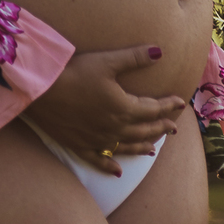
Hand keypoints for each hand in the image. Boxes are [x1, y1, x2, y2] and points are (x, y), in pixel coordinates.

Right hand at [25, 45, 187, 177]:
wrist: (42, 91)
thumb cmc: (75, 72)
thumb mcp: (107, 61)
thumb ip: (134, 58)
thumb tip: (160, 52)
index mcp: (123, 108)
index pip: (152, 109)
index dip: (168, 106)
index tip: (180, 103)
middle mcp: (114, 128)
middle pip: (143, 131)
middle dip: (160, 128)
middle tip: (173, 128)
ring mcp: (97, 140)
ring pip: (126, 147)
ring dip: (142, 147)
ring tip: (154, 149)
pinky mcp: (79, 146)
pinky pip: (99, 160)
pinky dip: (110, 165)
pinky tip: (117, 171)